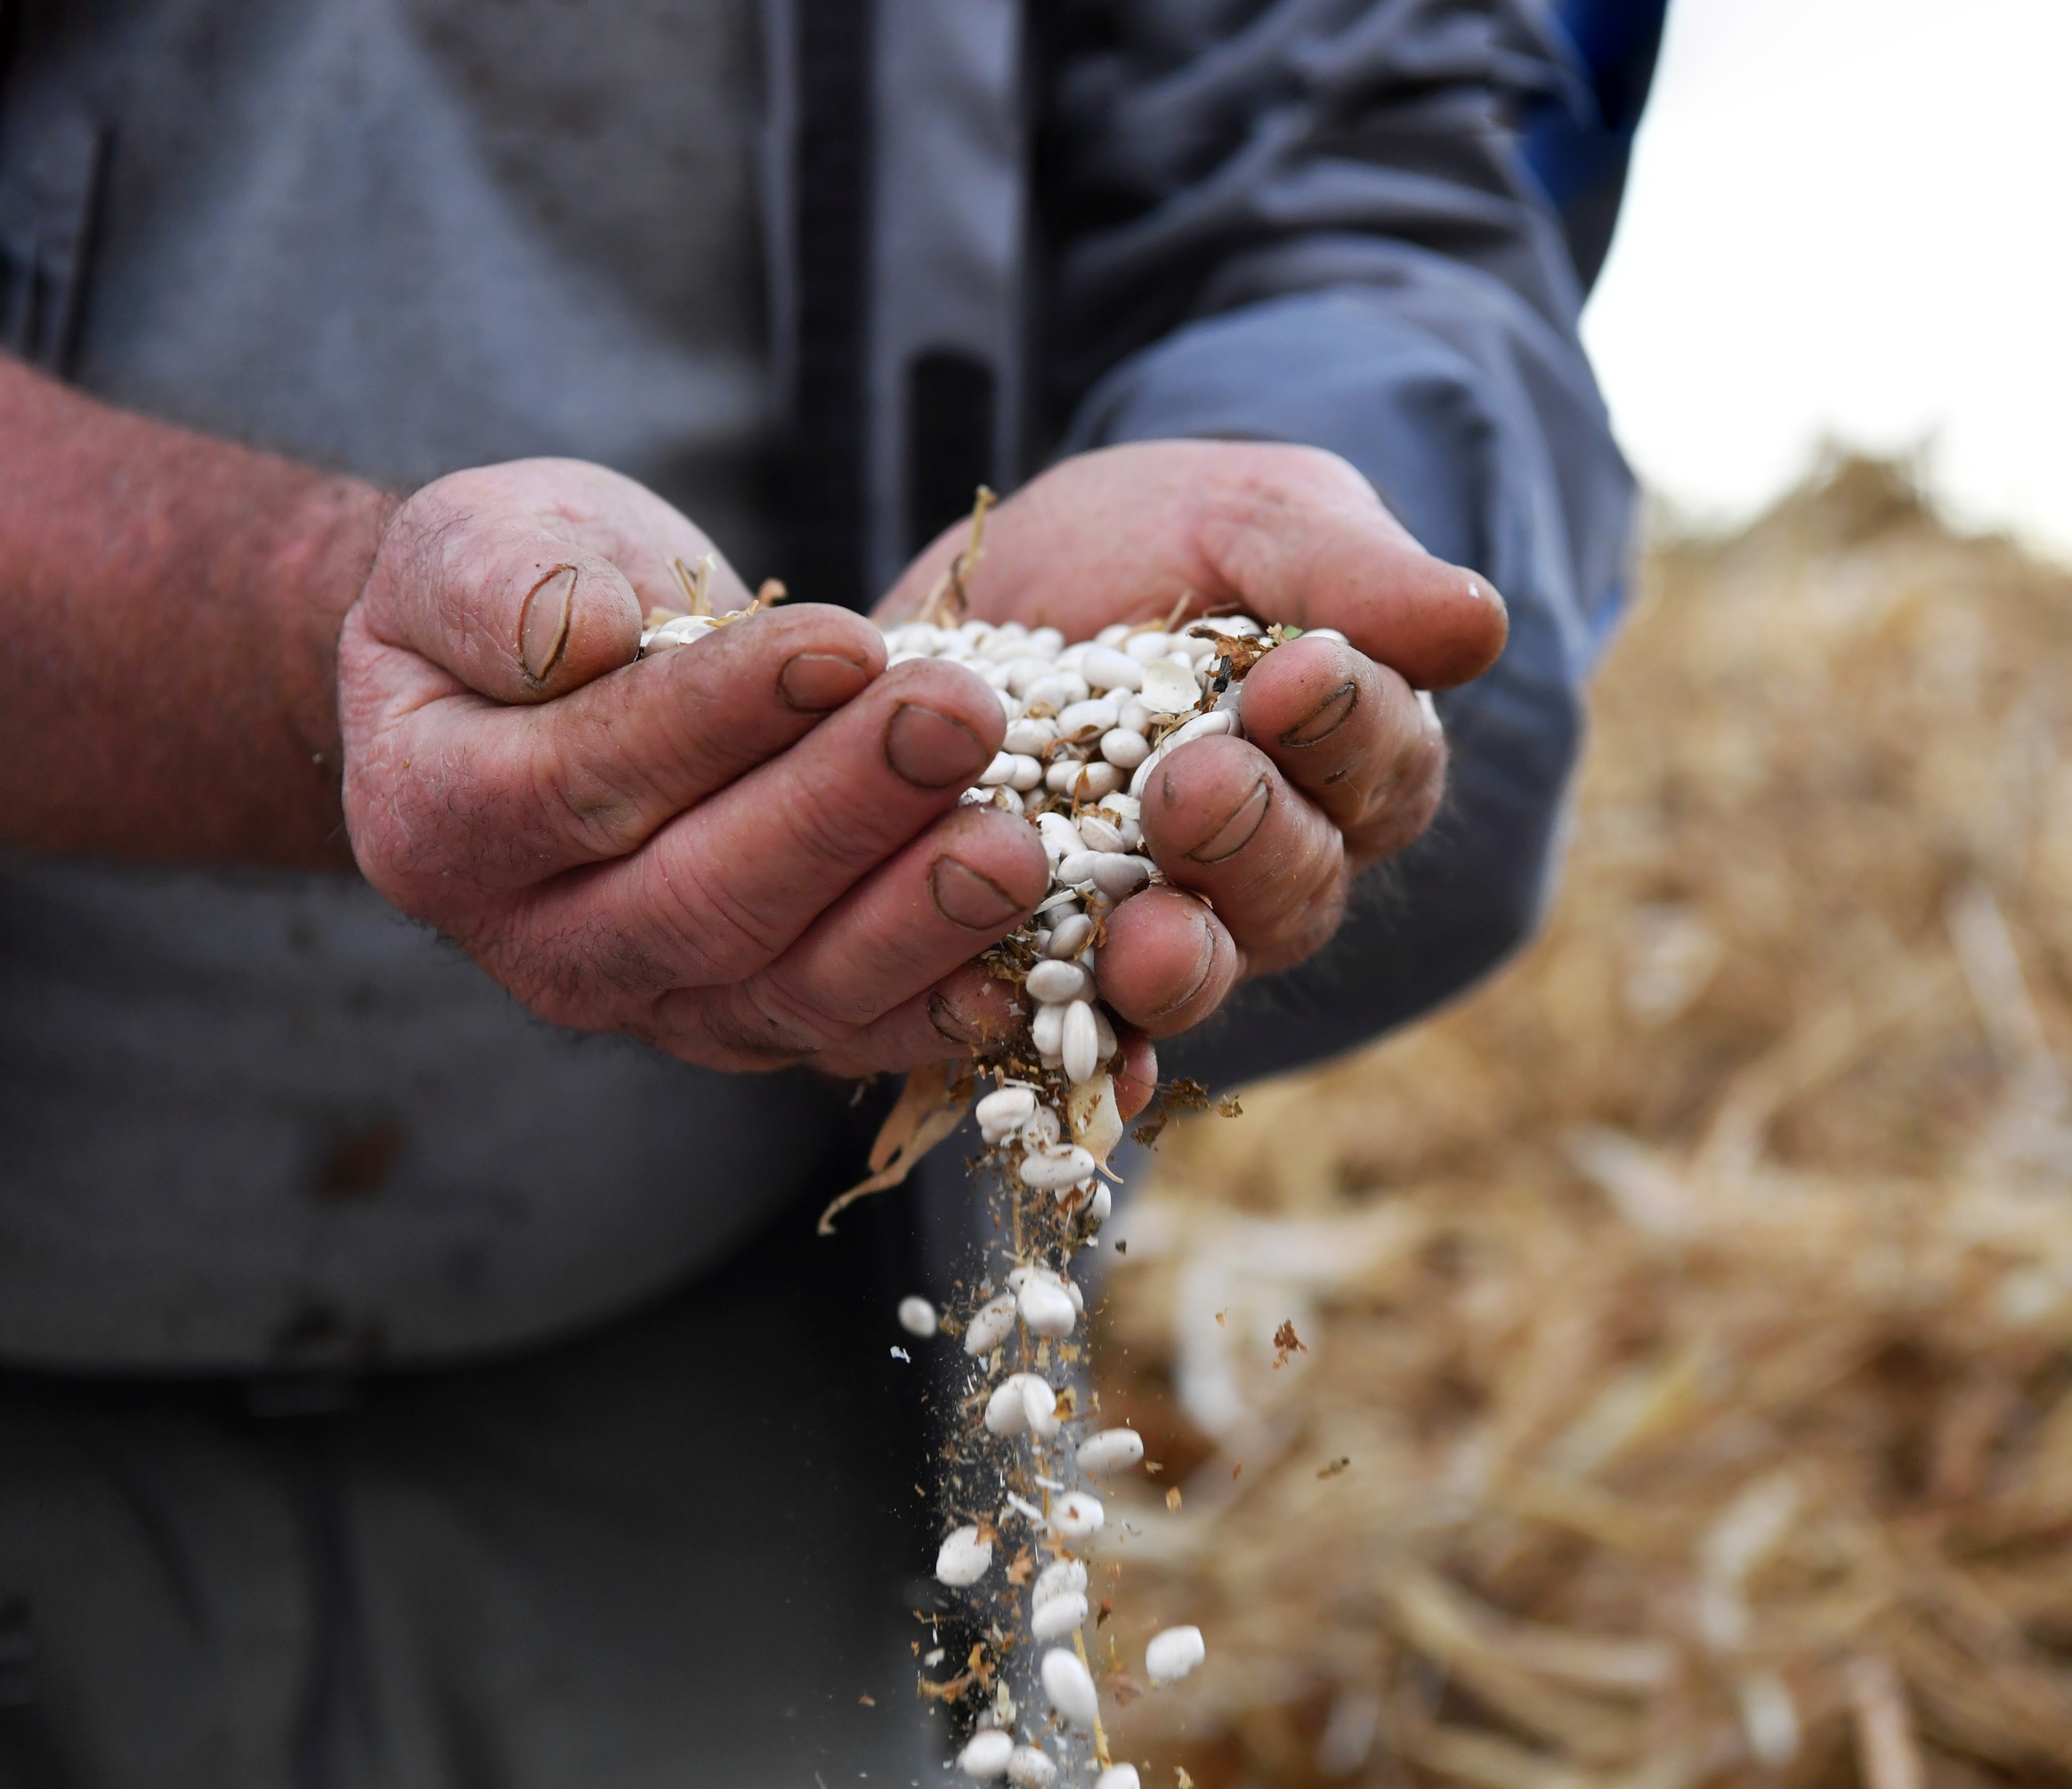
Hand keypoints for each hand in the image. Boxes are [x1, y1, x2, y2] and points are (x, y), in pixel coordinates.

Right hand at [338, 459, 1055, 1078]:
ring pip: (789, 988)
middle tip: (960, 722)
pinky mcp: (753, 1023)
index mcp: (441, 824)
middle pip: (702, 901)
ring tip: (1015, 844)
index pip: (583, 781)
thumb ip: (497, 583)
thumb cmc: (518, 599)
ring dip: (912, 920)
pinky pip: (849, 1032)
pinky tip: (1027, 965)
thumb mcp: (467, 546)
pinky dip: (939, 1010)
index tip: (841, 644)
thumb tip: (587, 631)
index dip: (716, 717)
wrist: (553, 689)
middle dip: (842, 811)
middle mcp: (544, 946)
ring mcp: (657, 1003)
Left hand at [878, 441, 1507, 1035]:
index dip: (1346, 728)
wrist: (1002, 584)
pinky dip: (1094, 1057)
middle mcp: (1273, 861)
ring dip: (1181, 962)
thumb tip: (1478, 624)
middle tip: (1197, 783)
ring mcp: (1169, 922)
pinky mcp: (1060, 960)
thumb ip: (1347, 568)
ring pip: (1202, 969)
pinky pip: (1086, 1032)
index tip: (1297, 672)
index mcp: (1347, 753)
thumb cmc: (1157, 537)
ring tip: (1145, 938)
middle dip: (1252, 837)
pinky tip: (1091, 1082)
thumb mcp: (1250, 517)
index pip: (1380, 761)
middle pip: (1298, 887)